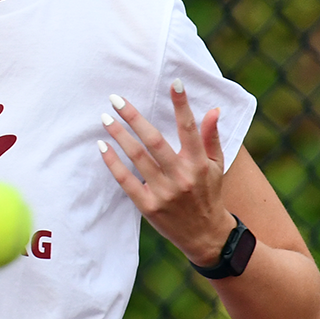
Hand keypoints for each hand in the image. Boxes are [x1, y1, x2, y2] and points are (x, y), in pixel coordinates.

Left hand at [98, 81, 233, 265]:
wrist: (205, 235)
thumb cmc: (209, 193)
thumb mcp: (216, 165)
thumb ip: (211, 137)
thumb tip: (214, 110)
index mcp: (199, 163)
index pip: (189, 128)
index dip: (182, 105)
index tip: (174, 83)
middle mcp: (182, 176)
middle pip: (154, 141)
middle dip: (134, 117)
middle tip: (116, 99)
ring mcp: (164, 192)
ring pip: (137, 158)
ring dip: (119, 136)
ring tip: (105, 118)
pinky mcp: (149, 206)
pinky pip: (126, 181)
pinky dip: (113, 163)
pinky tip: (103, 147)